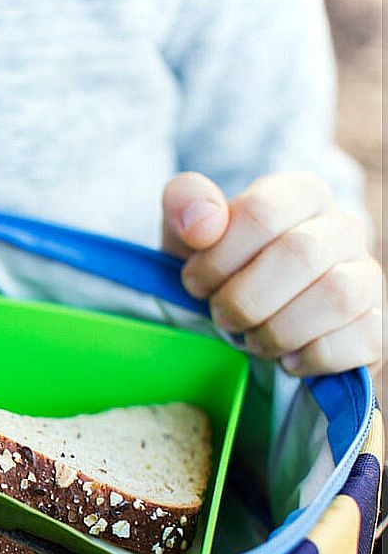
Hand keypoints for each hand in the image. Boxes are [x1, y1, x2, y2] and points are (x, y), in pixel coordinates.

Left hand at [161, 171, 383, 375]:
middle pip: (299, 254)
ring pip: (336, 296)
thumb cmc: (219, 269)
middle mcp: (342, 229)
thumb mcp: (187, 232)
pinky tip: (286, 359)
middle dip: (243, 298)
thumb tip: (202, 224)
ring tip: (250, 339)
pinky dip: (312, 357)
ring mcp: (367, 276)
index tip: (195, 283)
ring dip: (276, 330)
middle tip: (221, 316)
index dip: (217, 258)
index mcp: (299, 194)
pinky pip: (362, 338)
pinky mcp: (377, 324)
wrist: (246, 322)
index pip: (262, 212)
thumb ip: (185, 202)